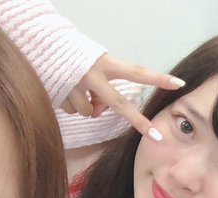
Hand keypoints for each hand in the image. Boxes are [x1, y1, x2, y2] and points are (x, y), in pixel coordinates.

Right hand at [60, 52, 184, 139]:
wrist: (38, 42)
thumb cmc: (74, 53)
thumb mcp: (94, 63)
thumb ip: (102, 86)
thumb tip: (97, 111)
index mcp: (106, 63)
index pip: (137, 72)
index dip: (158, 78)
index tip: (179, 84)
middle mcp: (93, 75)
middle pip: (119, 104)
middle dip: (138, 121)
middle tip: (156, 136)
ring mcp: (75, 86)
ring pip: (89, 111)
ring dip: (85, 106)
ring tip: (76, 88)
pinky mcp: (60, 94)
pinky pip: (72, 110)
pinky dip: (69, 103)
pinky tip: (64, 89)